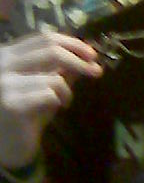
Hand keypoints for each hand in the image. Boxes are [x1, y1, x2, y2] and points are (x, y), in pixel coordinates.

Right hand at [0, 32, 102, 166]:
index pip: (43, 38)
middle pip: (50, 50)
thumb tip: (87, 55)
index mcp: (7, 54)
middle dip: (79, 60)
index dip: (72, 43)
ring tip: (64, 101)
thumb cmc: (26, 112)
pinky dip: (61, 100)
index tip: (92, 54)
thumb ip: (61, 68)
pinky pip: (50, 94)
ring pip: (53, 77)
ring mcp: (4, 83)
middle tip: (96, 71)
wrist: (8, 144)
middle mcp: (2, 64)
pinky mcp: (11, 103)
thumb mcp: (45, 84)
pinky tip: (57, 108)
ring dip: (67, 90)